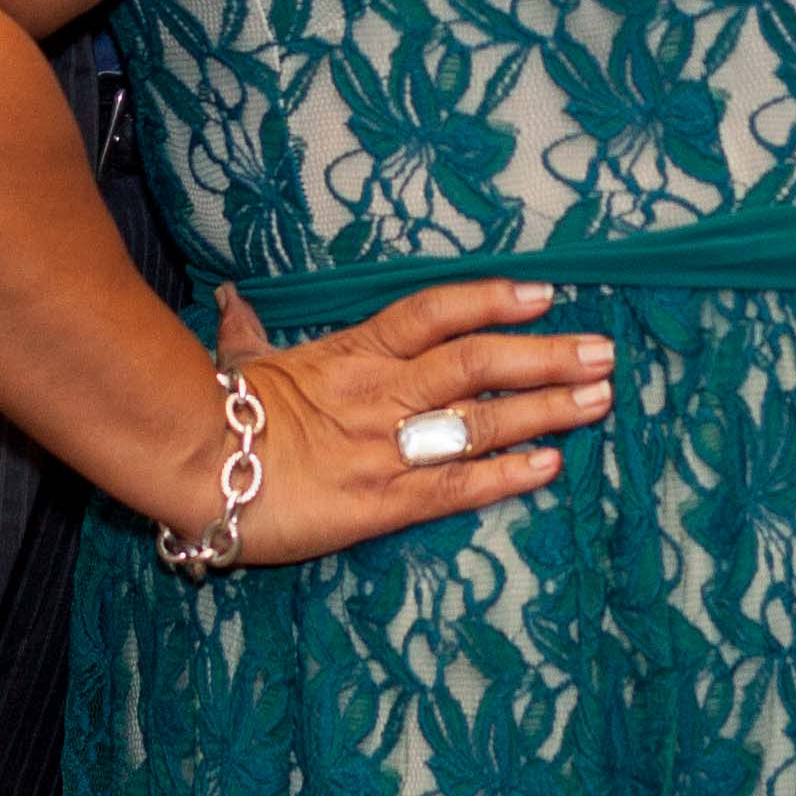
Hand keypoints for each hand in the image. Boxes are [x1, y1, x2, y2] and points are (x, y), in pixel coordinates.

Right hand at [189, 278, 614, 564]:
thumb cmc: (216, 414)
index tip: (546, 294)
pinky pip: (457, 487)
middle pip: (478, 362)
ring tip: (600, 399)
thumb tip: (231, 299)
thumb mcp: (242, 362)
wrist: (192, 466)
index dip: (492, 300)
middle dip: (546, 356)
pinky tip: (552, 466)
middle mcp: (382, 392)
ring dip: (546, 409)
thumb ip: (248, 333)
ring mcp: (387, 447)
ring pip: (481, 420)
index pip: (435, 313)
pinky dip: (507, 475)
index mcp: (354, 353)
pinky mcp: (383, 502)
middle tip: (603, 353)